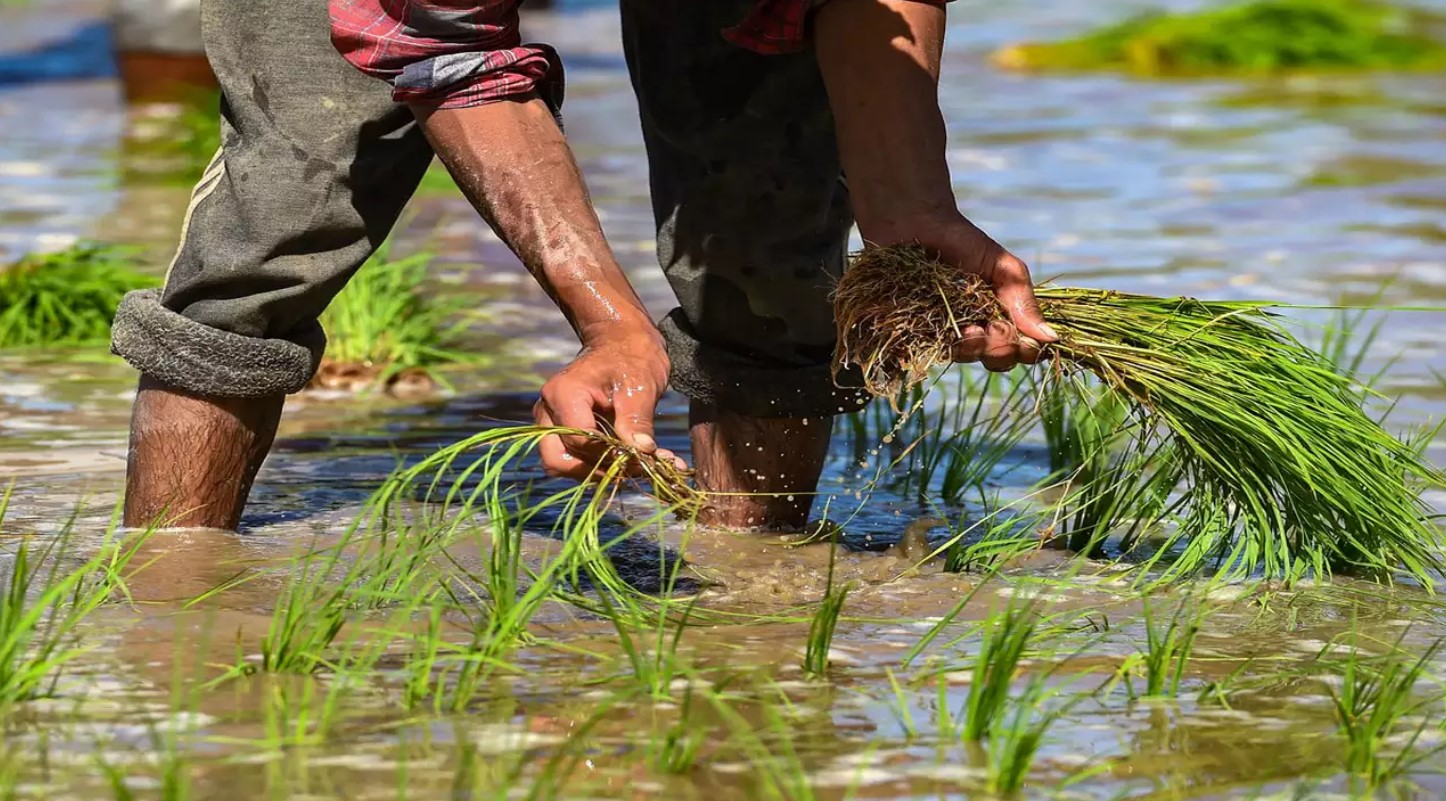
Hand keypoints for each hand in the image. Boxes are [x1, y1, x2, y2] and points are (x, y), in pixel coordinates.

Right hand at [532, 324, 686, 480]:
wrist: (621, 341)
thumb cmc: (631, 356)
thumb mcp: (640, 386)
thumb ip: (637, 420)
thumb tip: (642, 452)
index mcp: (564, 395)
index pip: (579, 443)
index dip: (610, 456)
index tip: (643, 458)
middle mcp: (549, 410)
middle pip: (559, 460)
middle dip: (597, 471)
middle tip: (635, 468)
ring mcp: (552, 421)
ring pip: (565, 464)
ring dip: (602, 471)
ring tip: (641, 465)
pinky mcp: (563, 430)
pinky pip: (575, 457)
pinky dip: (603, 464)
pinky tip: (636, 461)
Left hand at [884, 213, 1057, 371]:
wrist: (914, 221)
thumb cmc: (962, 241)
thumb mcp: (1002, 268)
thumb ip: (1023, 300)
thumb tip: (1051, 338)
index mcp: (998, 317)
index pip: (1019, 349)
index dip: (1024, 351)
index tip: (1021, 341)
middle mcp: (973, 329)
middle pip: (994, 359)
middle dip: (997, 350)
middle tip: (986, 330)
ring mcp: (941, 332)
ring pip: (963, 358)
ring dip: (971, 350)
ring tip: (966, 331)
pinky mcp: (911, 330)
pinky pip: (929, 350)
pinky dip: (940, 344)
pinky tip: (942, 330)